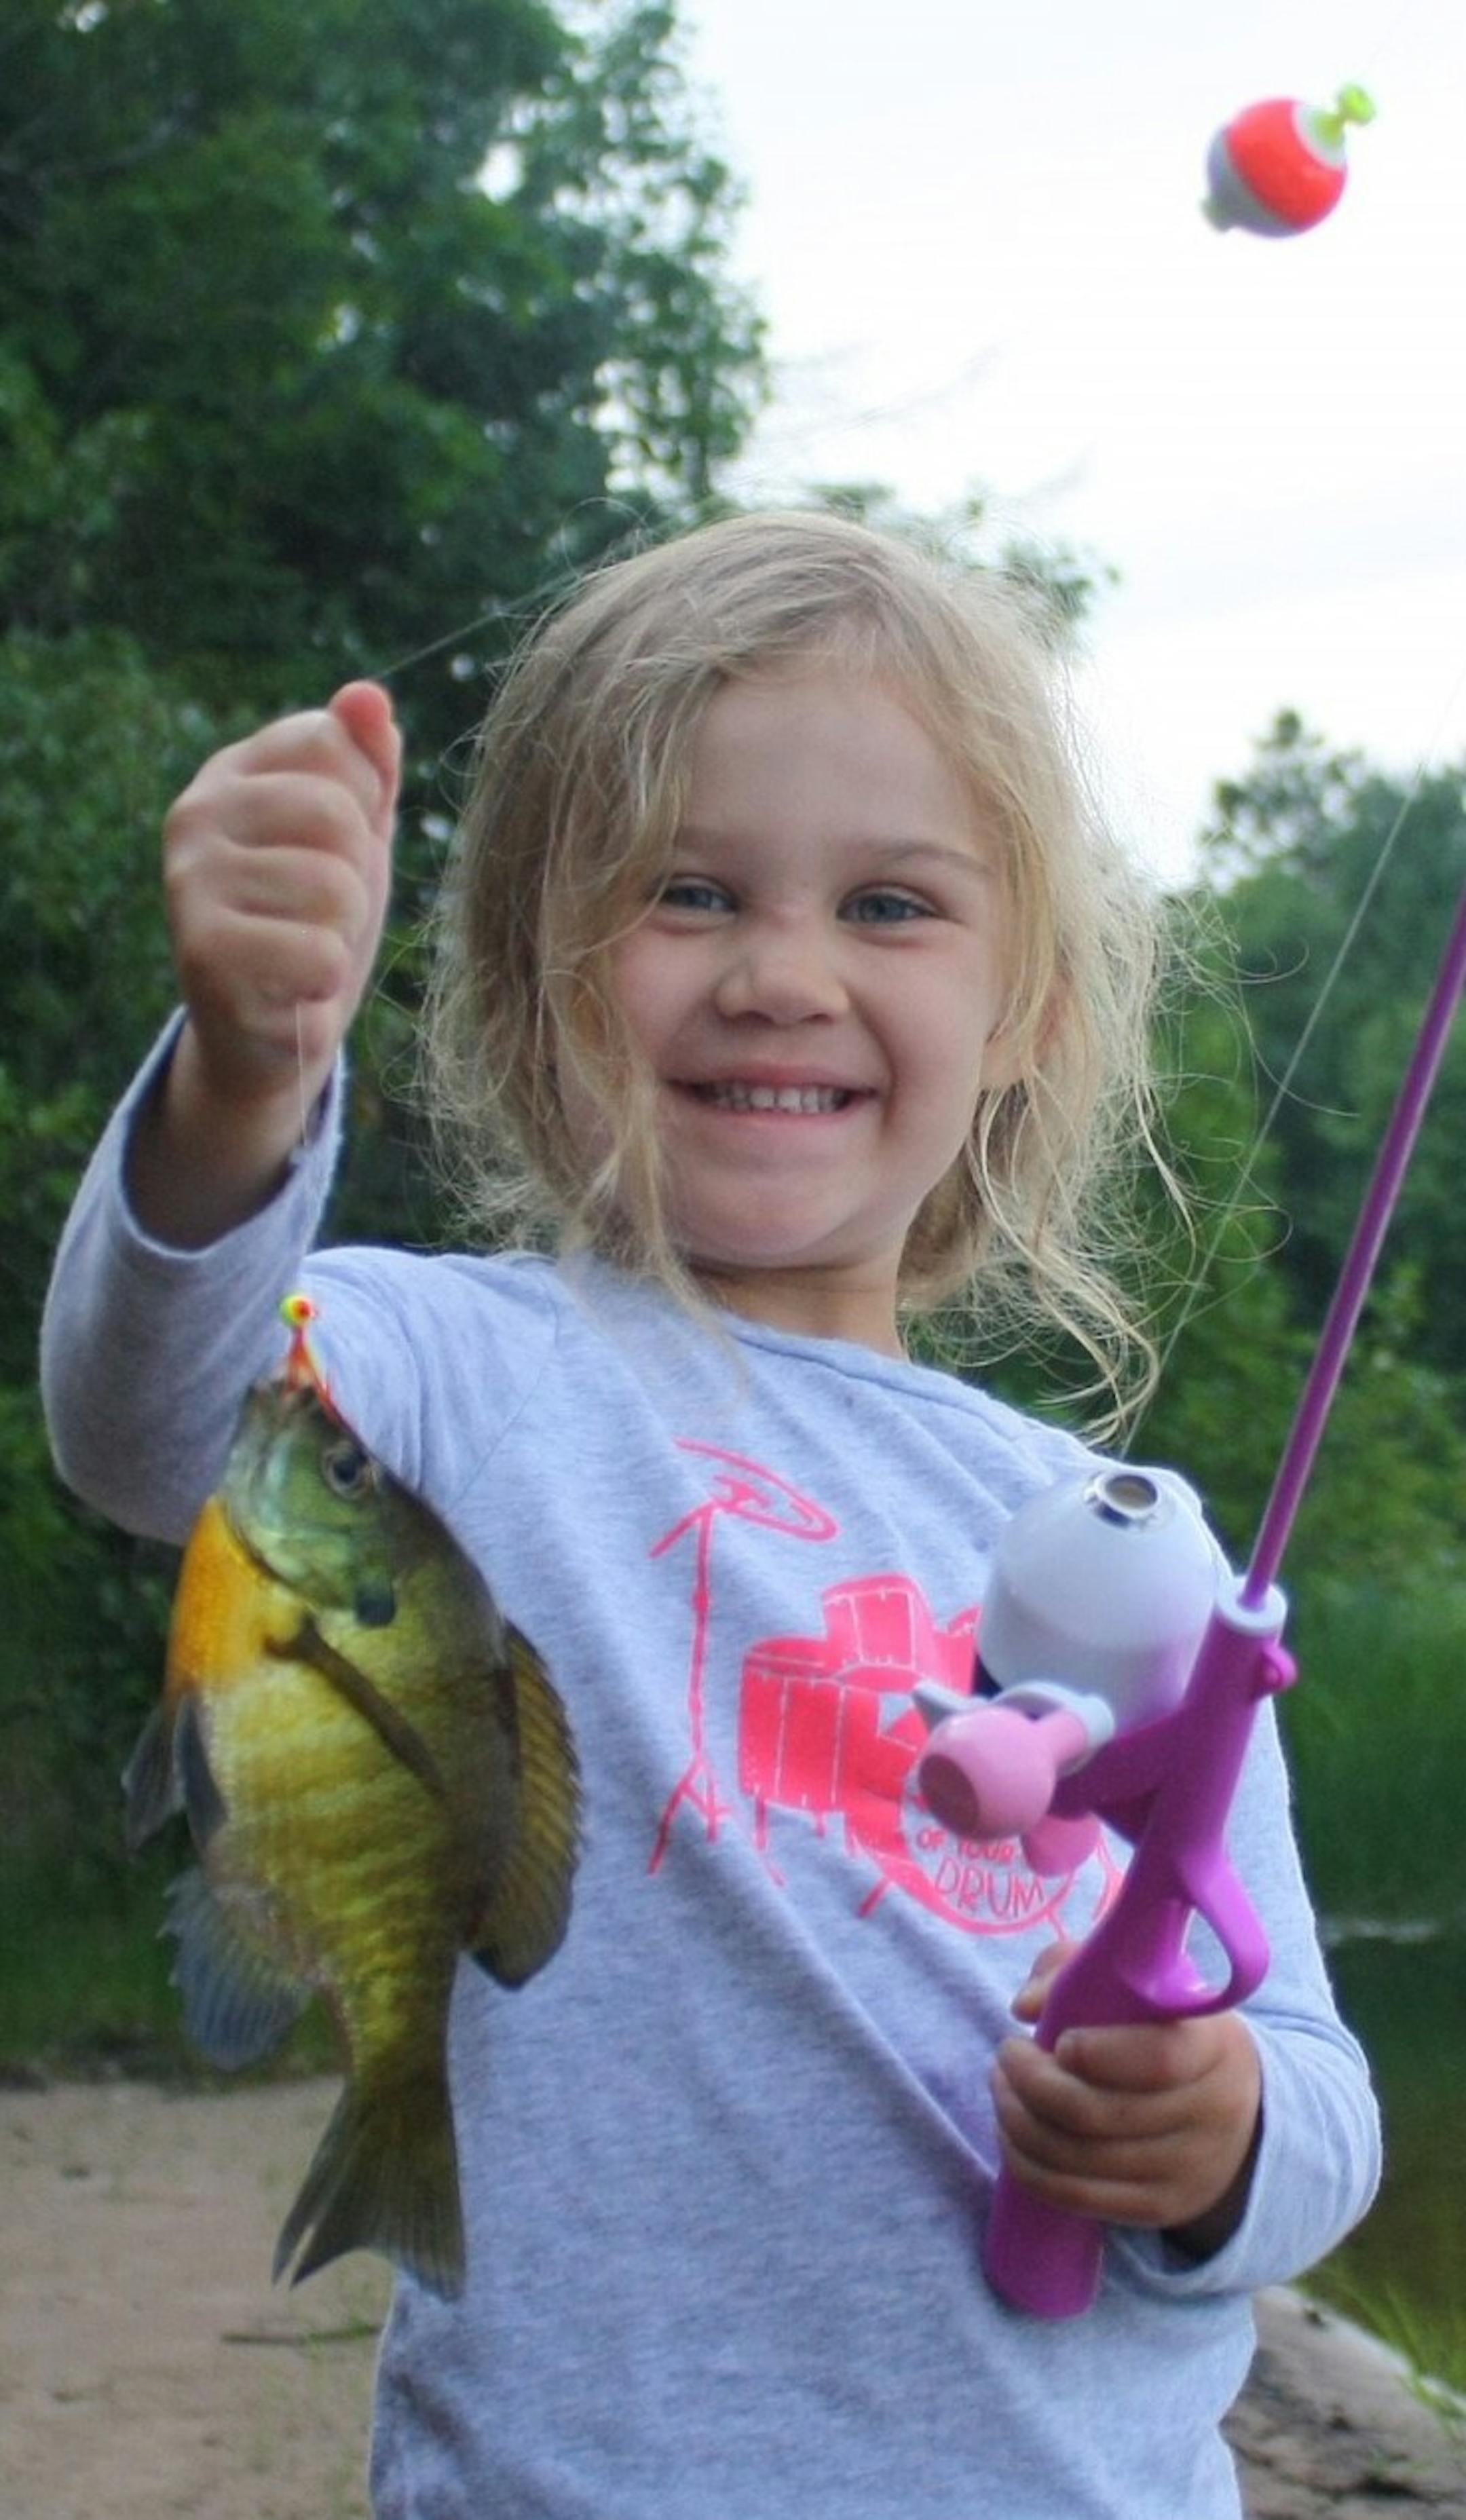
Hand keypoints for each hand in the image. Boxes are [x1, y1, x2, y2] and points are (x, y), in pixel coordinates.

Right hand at [164, 681, 399, 1113]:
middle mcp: (195, 813)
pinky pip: (319, 955)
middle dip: (357, 877)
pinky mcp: (200, 955)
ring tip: (306, 951)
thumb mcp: (354, 836)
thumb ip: (367, 764)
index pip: (334, 743)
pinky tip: (292, 989)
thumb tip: (367, 695)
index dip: (364, 806)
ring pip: (333, 889)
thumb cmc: (315, 923)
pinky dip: (325, 984)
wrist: (269, 1035)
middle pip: (337, 815)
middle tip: (323, 915)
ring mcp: (189, 882)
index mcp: (233, 772)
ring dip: (343, 934)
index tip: (335, 850)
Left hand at [991, 1943, 1262, 2257]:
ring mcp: (1186, 2169)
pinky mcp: (1159, 2207)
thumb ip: (1076, 1968)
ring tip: (1002, 2088)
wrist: (1232, 2110)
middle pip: (1100, 2113)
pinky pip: (1077, 2197)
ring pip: (1078, 2158)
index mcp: (1213, 2047)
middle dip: (1033, 2083)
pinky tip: (1011, 2133)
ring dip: (1019, 2122)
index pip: (1160, 2059)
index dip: (1099, 2053)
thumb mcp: (1140, 1986)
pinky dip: (1029, 2166)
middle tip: (1007, 2055)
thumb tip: (1028, 2006)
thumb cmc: (1165, 2029)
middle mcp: (1210, 2113)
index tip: (1060, 2039)